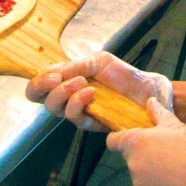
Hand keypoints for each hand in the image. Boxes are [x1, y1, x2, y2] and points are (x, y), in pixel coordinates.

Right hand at [25, 51, 172, 130]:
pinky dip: (78, 102)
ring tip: (81, 82)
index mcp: (67, 81)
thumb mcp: (98, 61)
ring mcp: (80, 111)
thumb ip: (76, 65)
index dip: (37, 82)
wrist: (147, 89)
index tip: (51, 75)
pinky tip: (90, 92)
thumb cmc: (123, 75)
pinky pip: (75, 118)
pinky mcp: (92, 123)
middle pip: (41, 99)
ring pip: (55, 109)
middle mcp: (69, 98)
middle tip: (58, 78)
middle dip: (43, 87)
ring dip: (63, 92)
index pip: (39, 86)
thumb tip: (55, 71)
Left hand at [107, 99, 185, 185]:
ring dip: (150, 173)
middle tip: (166, 155)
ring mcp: (137, 183)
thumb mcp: (176, 126)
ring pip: (139, 175)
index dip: (120, 139)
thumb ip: (159, 113)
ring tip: (172, 171)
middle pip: (130, 157)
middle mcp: (131, 163)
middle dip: (143, 156)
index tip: (136, 141)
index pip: (112, 141)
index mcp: (134, 142)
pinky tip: (172, 185)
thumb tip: (150, 101)